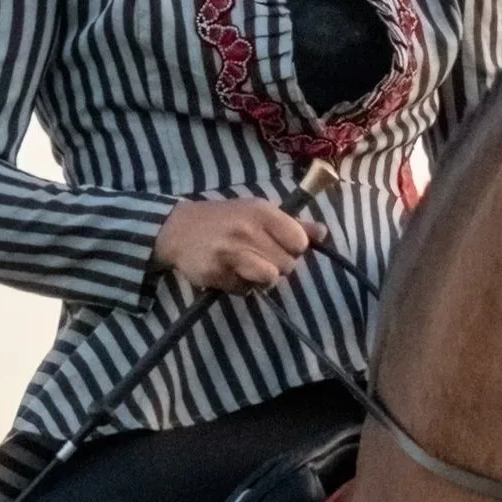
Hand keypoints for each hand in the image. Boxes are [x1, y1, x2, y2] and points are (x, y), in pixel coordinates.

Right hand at [152, 195, 318, 293]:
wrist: (178, 229)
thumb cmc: (225, 218)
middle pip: (288, 264)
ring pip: (270, 278)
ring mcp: (231, 252)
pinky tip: (230, 272)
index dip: (294, 249)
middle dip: (279, 266)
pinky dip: (242, 286)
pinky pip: (245, 290)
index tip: (281, 246)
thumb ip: (292, 224)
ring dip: (263, 279)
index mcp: (262, 211)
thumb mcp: (258, 212)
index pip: (300, 242)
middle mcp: (248, 230)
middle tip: (260, 257)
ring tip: (249, 268)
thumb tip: (323, 232)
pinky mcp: (217, 272)